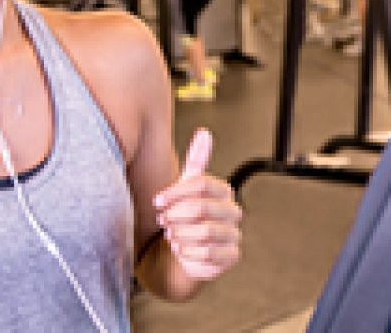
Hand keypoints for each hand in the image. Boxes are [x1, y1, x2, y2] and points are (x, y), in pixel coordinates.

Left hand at [154, 129, 241, 279]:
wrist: (189, 251)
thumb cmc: (187, 216)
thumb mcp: (187, 187)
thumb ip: (197, 160)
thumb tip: (204, 132)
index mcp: (224, 191)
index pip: (201, 184)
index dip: (175, 193)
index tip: (157, 201)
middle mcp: (233, 212)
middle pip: (200, 208)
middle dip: (175, 216)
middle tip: (163, 221)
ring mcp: (234, 235)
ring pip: (202, 233)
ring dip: (179, 235)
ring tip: (172, 235)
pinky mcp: (230, 257)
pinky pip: (207, 255)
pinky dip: (187, 253)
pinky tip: (182, 249)